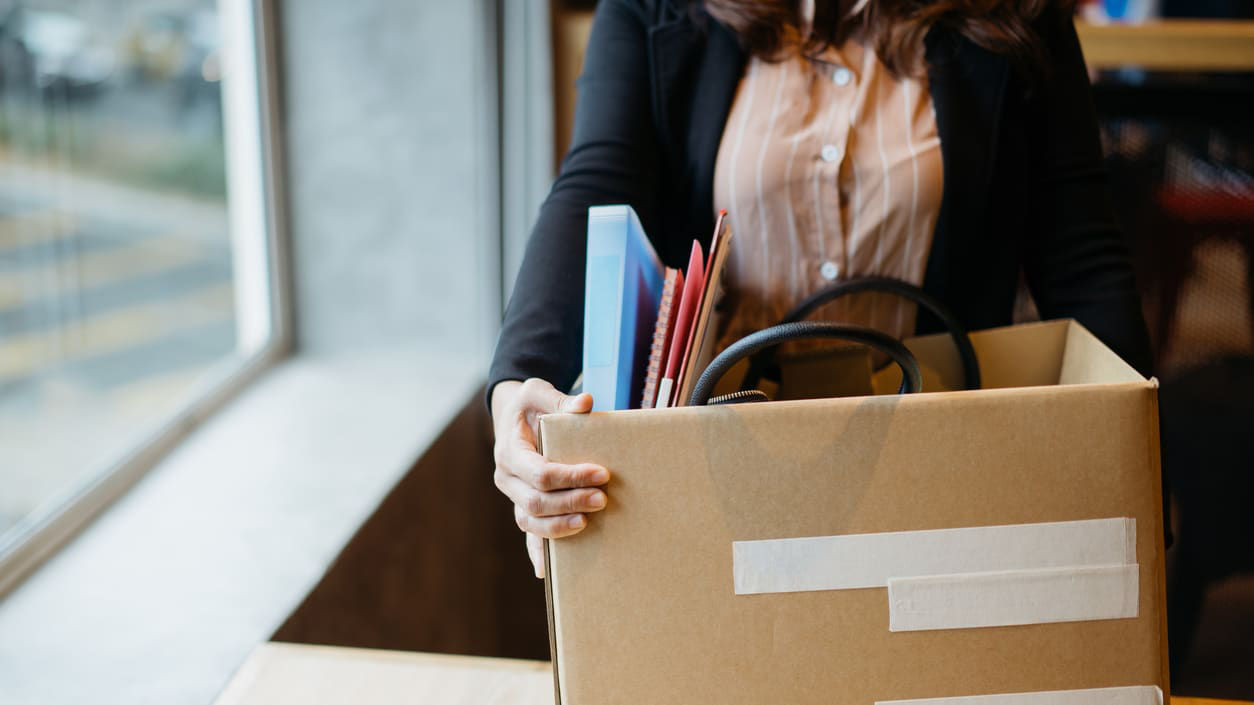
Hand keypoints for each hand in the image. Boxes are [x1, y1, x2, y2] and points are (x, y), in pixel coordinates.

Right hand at [490, 378, 608, 577]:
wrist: (514, 418)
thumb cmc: (529, 405)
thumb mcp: (538, 392)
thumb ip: (560, 400)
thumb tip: (586, 404)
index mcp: (509, 452)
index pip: (540, 473)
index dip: (571, 477)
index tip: (602, 473)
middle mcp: (507, 479)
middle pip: (536, 502)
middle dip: (571, 502)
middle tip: (604, 499)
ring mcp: (514, 497)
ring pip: (531, 522)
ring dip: (560, 526)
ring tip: (589, 522)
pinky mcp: (524, 507)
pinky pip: (529, 534)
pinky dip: (537, 552)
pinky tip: (547, 572)